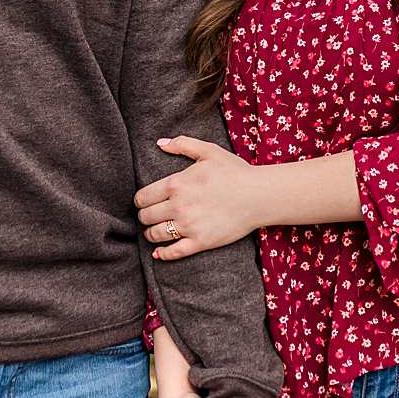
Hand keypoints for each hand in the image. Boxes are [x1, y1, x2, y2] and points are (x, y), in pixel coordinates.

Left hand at [134, 136, 264, 258]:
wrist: (258, 196)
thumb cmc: (235, 171)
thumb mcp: (208, 151)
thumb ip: (182, 144)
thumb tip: (160, 143)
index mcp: (176, 183)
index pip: (143, 197)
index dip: (140, 200)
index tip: (144, 202)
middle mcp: (178, 206)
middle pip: (146, 216)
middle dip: (144, 216)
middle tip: (149, 216)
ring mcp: (189, 226)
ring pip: (155, 234)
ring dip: (150, 234)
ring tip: (154, 231)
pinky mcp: (200, 242)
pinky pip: (174, 252)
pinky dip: (162, 254)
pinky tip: (158, 253)